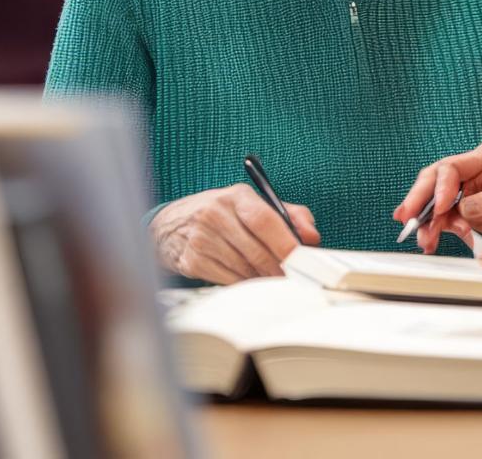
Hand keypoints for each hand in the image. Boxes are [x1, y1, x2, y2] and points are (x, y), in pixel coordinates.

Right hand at [149, 184, 319, 283]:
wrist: (170, 225)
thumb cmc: (222, 214)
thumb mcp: (252, 204)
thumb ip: (289, 215)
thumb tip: (312, 236)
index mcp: (236, 196)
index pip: (265, 220)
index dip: (286, 243)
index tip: (301, 259)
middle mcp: (216, 214)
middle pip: (257, 251)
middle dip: (279, 269)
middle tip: (294, 279)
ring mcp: (202, 239)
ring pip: (245, 269)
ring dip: (263, 279)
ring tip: (272, 279)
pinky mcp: (193, 261)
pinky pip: (229, 280)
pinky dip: (244, 284)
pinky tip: (249, 280)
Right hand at [393, 141, 481, 253]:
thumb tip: (464, 208)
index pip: (452, 167)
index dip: (440, 187)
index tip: (438, 208)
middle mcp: (473, 171)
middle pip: (435, 181)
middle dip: (420, 200)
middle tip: (407, 218)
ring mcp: (467, 191)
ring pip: (435, 202)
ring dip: (426, 221)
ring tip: (423, 239)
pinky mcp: (466, 210)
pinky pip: (444, 218)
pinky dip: (435, 230)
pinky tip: (430, 241)